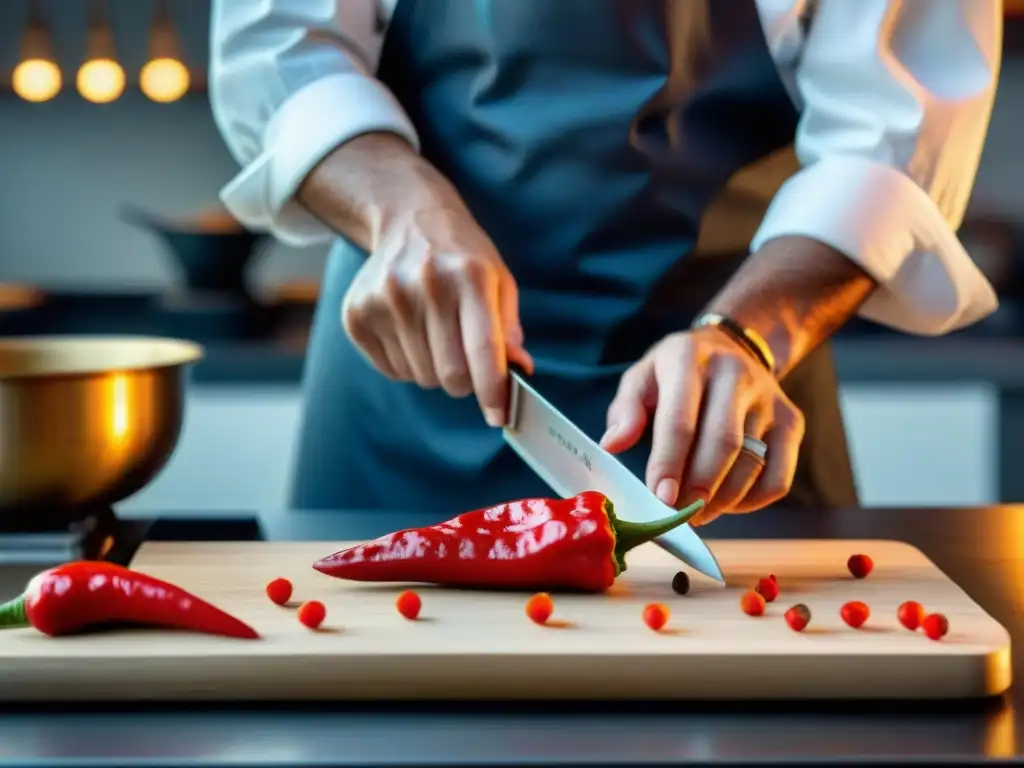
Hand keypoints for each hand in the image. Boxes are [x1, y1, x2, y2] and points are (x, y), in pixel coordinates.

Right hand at [341, 202, 532, 425]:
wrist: (410, 220)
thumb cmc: (463, 257)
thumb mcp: (498, 280)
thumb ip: (509, 328)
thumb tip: (519, 372)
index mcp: (470, 276)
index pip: (483, 351)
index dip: (493, 391)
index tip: (498, 416)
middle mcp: (426, 285)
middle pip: (450, 375)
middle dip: (464, 382)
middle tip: (465, 360)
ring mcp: (386, 299)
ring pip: (421, 377)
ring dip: (434, 371)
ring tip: (435, 336)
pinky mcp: (357, 314)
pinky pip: (392, 371)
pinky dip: (407, 365)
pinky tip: (411, 333)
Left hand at [600, 328, 805, 525]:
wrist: (733, 348)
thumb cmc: (675, 373)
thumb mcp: (642, 378)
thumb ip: (626, 411)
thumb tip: (613, 445)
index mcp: (689, 358)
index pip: (680, 419)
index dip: (670, 463)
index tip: (661, 498)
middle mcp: (735, 373)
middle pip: (723, 443)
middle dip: (698, 488)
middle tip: (679, 515)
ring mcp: (769, 398)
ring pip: (751, 463)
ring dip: (722, 499)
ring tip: (697, 513)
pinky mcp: (791, 422)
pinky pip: (778, 476)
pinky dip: (752, 501)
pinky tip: (727, 502)